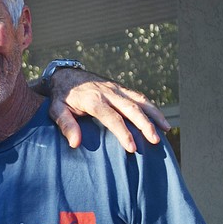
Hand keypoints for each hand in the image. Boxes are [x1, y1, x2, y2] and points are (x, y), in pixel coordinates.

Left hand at [47, 69, 169, 152]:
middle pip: (131, 109)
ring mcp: (116, 89)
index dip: (123, 133)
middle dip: (145, 125)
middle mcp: (108, 93)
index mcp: (93, 100)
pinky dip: (151, 107)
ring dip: (154, 115)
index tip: (132, 148)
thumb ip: (66, 125)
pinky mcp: (120, 88)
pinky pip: (139, 97)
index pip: (112, 118)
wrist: (65, 75)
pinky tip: (160, 119)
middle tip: (155, 140)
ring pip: (140, 101)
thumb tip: (75, 143)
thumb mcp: (56, 111)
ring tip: (166, 130)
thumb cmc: (61, 97)